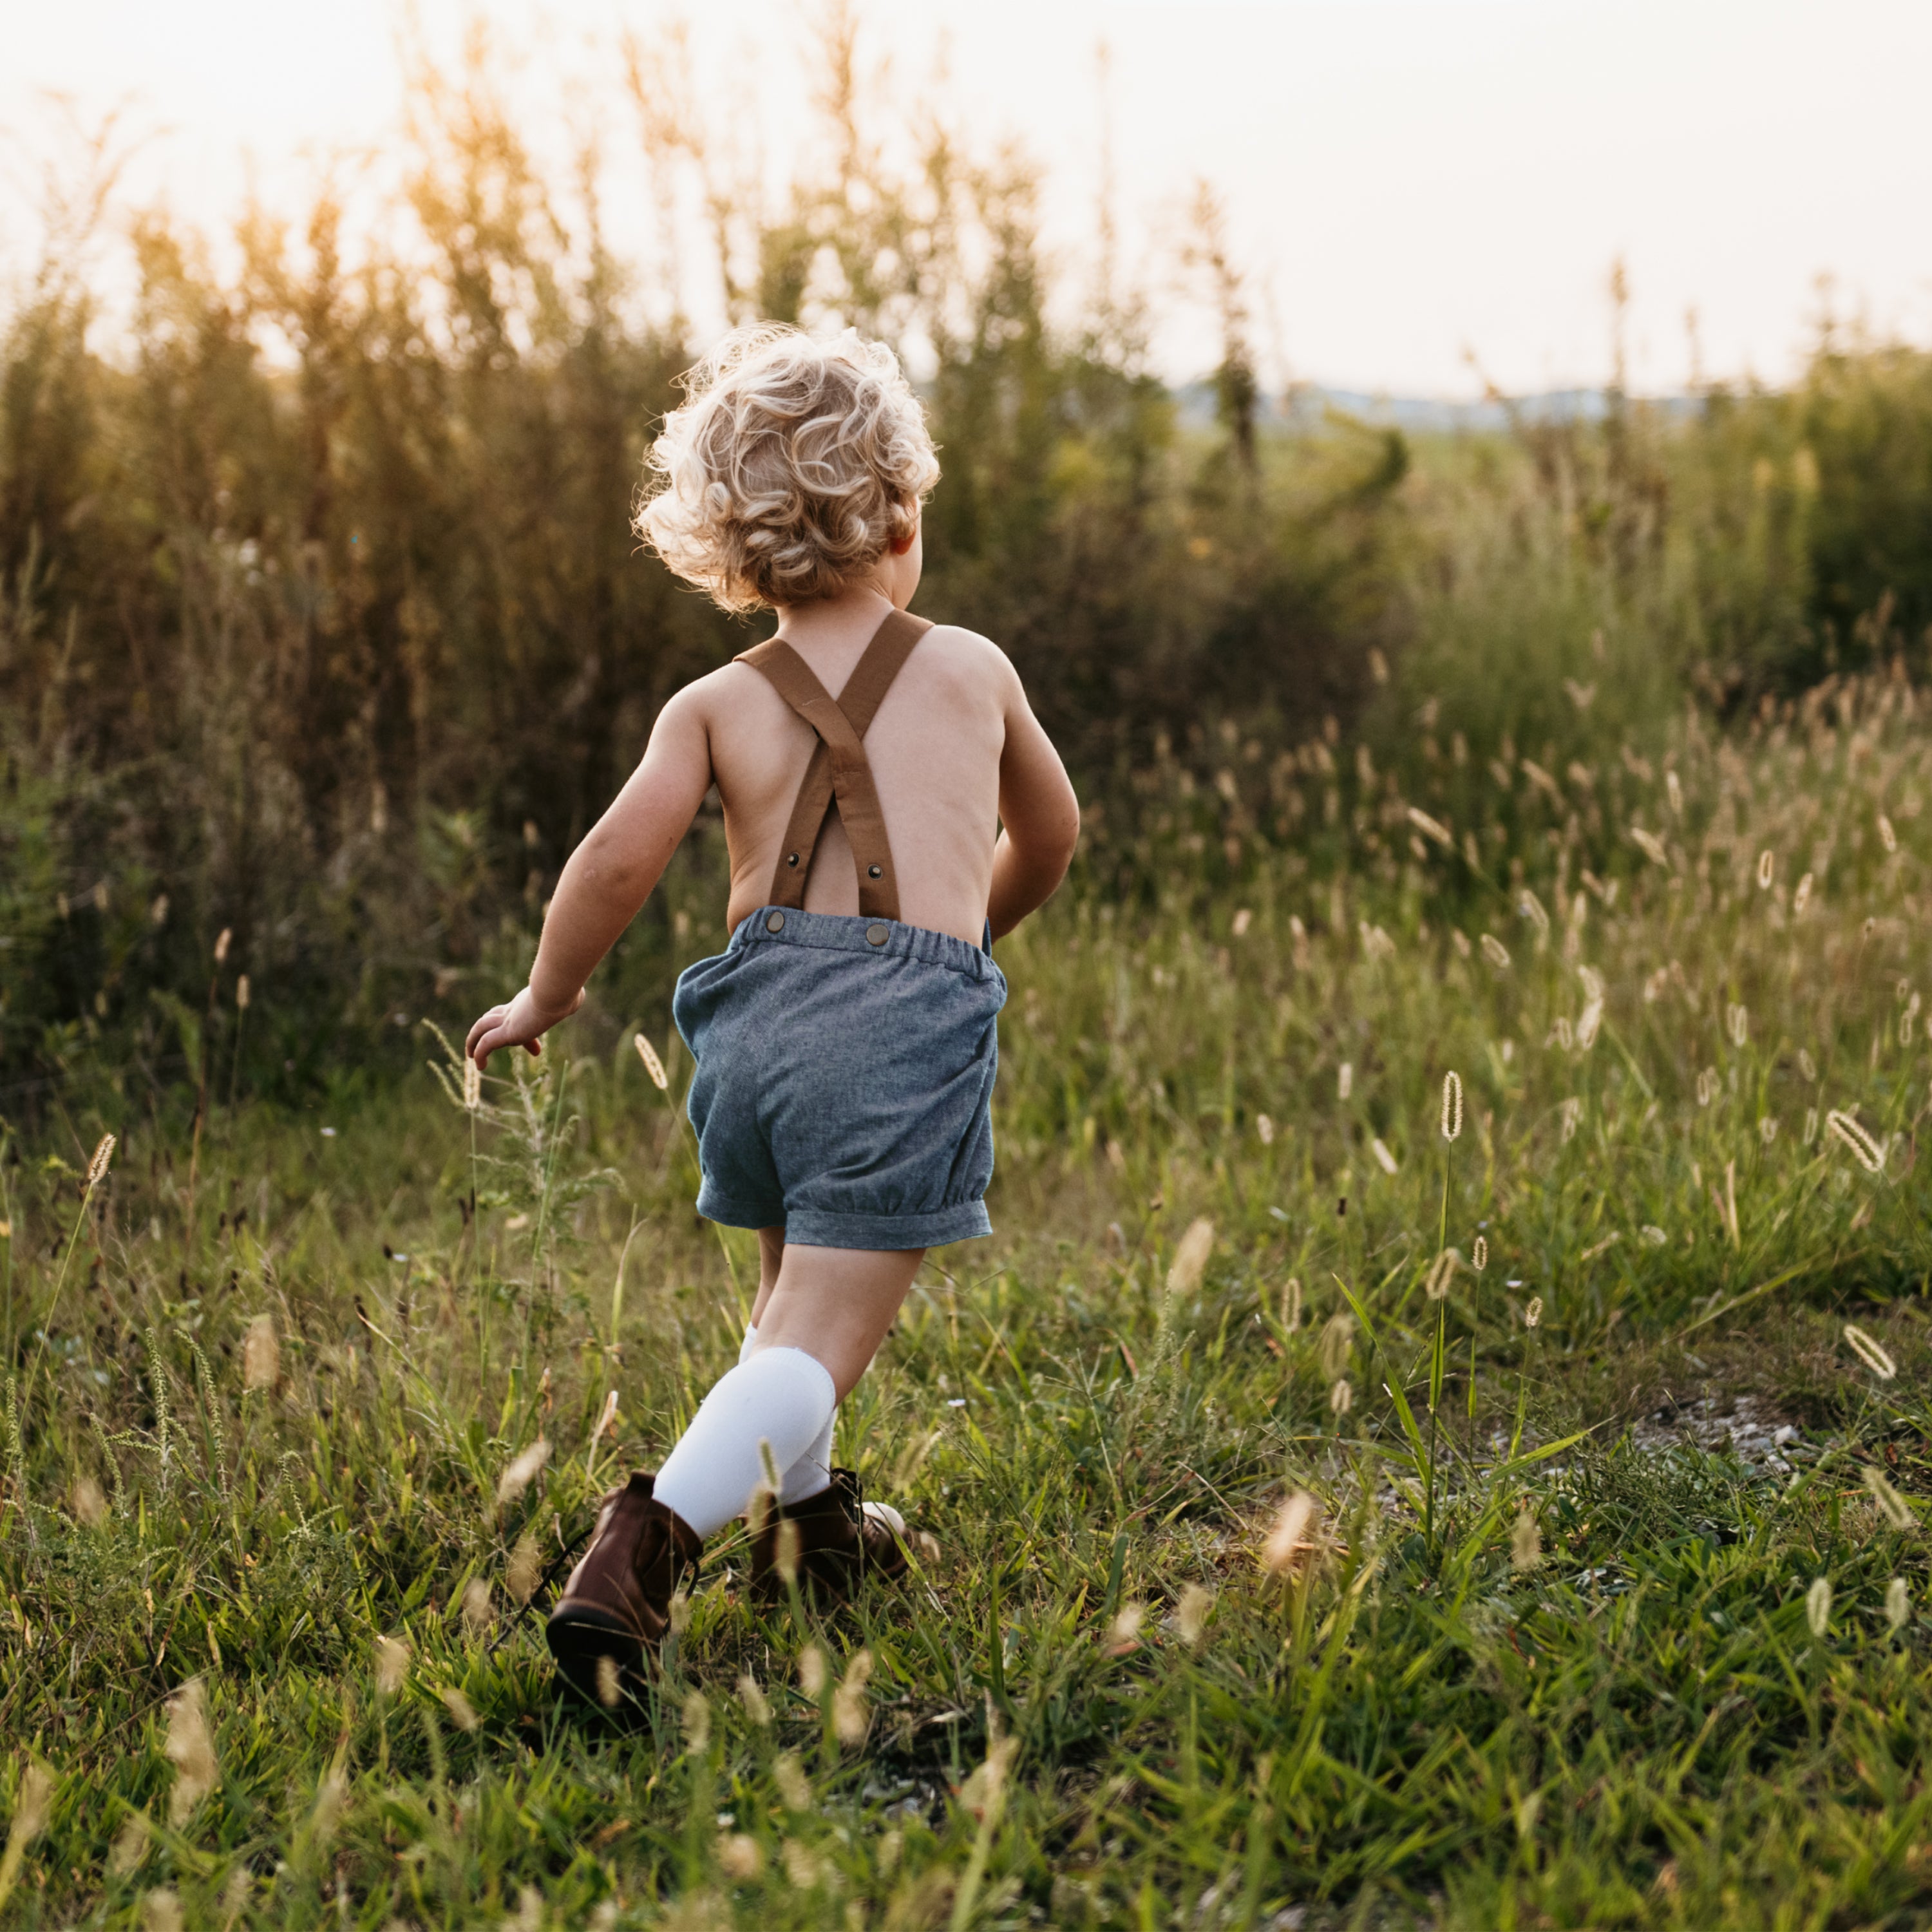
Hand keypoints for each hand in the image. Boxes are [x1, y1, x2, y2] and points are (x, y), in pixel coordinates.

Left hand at [466, 984, 583, 1070]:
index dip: (513, 1022)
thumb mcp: (569, 995)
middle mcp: (514, 1009)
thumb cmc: (566, 992)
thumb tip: (578, 996)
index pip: (513, 1011)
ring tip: (471, 1055)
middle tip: (485, 1047)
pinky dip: (480, 1054)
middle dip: (489, 1031)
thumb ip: (571, 997)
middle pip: (493, 1018)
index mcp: (526, 1001)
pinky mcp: (506, 1032)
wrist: (555, 991)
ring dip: (473, 1040)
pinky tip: (479, 1065)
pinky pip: (486, 1044)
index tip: (534, 1050)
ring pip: (481, 1027)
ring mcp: (508, 1020)